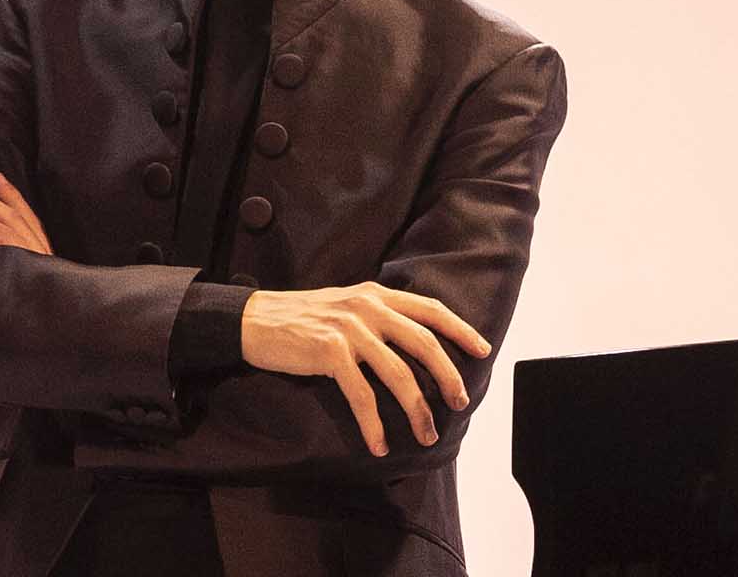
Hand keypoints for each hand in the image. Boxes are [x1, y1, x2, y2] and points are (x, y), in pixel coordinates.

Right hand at [239, 282, 491, 455]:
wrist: (254, 320)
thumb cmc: (302, 318)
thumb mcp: (346, 303)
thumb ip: (378, 314)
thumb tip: (413, 342)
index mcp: (377, 294)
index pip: (431, 309)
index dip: (460, 329)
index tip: (483, 351)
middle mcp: (368, 307)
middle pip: (423, 342)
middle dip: (448, 375)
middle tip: (461, 402)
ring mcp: (350, 329)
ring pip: (398, 373)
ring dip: (416, 409)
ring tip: (426, 436)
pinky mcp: (329, 352)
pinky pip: (363, 394)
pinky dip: (375, 423)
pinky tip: (381, 443)